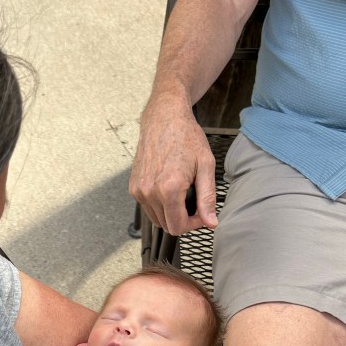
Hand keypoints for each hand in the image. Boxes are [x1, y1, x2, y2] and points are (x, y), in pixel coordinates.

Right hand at [129, 92, 218, 235]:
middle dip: (183, 220)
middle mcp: (150, 192)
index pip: (178, 227)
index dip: (193, 225)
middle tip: (195, 205)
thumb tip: (211, 223)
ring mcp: (139, 190)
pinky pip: (148, 208)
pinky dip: (160, 206)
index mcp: (168, 189)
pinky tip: (169, 189)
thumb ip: (207, 198)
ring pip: (156, 219)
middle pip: (166, 226)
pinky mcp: (134, 187)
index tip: (202, 214)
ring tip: (183, 196)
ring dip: (171, 214)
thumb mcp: (205, 166)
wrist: (164, 118)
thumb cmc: (186, 137)